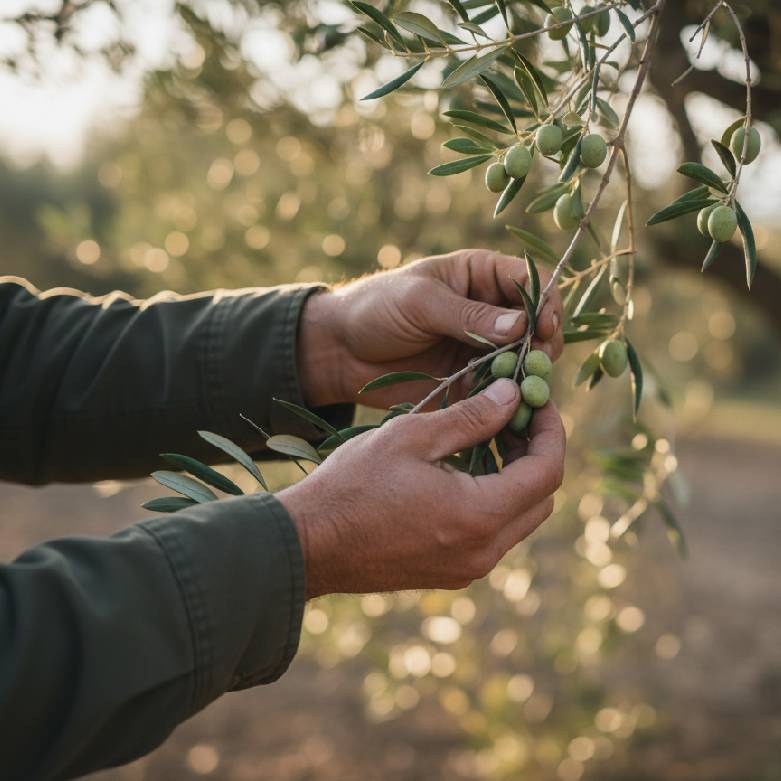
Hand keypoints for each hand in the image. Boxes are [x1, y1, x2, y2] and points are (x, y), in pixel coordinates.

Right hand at [277, 379, 564, 597]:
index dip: (551, 432)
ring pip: (519, 519)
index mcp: (479, 515)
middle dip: (538, 454)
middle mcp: (483, 551)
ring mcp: (467, 568)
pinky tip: (465, 471)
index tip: (539, 402)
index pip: (547, 472)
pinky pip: (492, 535)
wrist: (309, 543)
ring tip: (489, 438)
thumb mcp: (412, 436)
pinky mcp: (449, 573)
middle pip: (541, 499)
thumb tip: (513, 396)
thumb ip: (471, 417)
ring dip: (516, 478)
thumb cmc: (353, 484)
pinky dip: (494, 500)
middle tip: (516, 418)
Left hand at [299, 249, 563, 407]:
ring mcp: (482, 347)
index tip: (545, 327)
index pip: (531, 281)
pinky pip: (501, 390)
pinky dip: (508, 399)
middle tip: (534, 365)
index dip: (546, 302)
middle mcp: (489, 309)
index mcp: (480, 274)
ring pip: (524, 360)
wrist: (340, 351)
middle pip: (537, 324)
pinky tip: (506, 410)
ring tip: (521, 390)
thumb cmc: (376, 308)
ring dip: (528, 375)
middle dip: (543, 344)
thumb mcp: (420, 302)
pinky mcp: (471, 380)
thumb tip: (519, 326)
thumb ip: (468, 314)